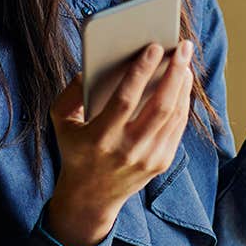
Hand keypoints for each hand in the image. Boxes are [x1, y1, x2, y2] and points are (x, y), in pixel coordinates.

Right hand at [47, 40, 194, 245]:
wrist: (90, 197)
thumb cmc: (75, 150)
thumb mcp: (61, 122)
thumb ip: (71, 92)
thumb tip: (91, 66)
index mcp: (100, 138)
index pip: (125, 100)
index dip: (141, 72)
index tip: (154, 47)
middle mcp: (127, 150)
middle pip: (159, 107)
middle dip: (174, 73)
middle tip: (183, 47)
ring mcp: (148, 159)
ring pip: (173, 115)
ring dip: (182, 85)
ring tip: (185, 61)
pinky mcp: (161, 162)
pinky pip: (177, 127)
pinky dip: (182, 102)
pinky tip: (182, 83)